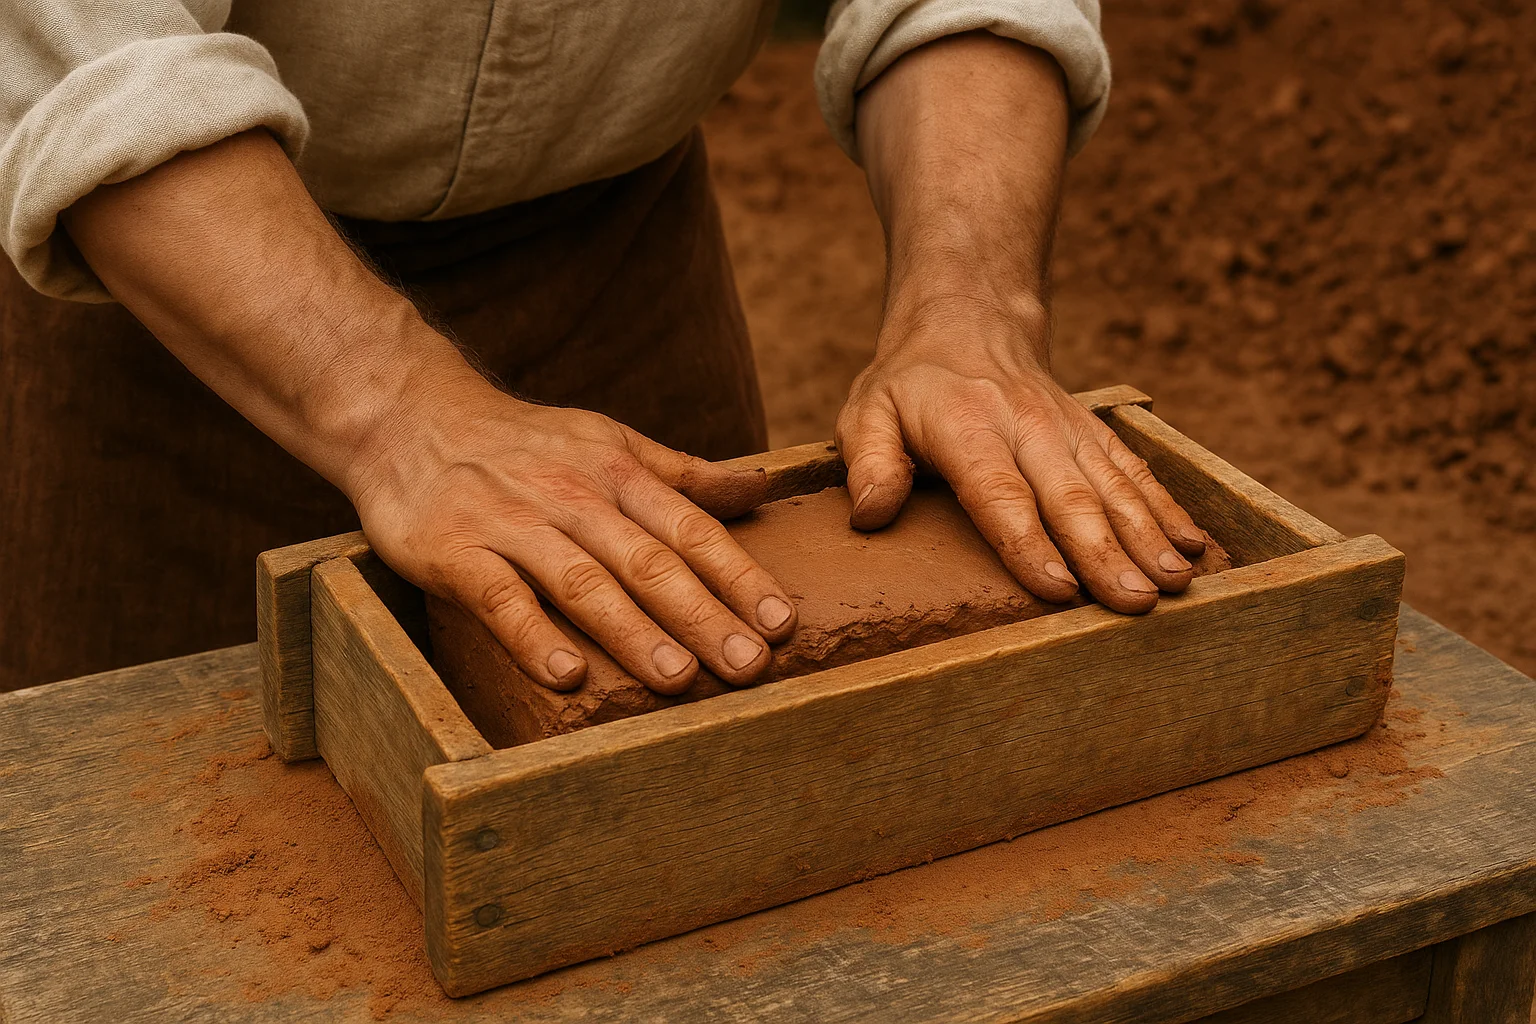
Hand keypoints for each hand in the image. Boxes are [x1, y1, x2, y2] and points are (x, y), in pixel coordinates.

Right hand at [347, 375, 797, 693]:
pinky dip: (532, 636)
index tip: (782, 623)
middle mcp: (572, 496)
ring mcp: (512, 523)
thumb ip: (684, 474)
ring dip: (633, 632)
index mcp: (617, 473)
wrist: (409, 415)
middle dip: (704, 616)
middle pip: (648, 562)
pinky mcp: (454, 550)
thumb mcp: (608, 442)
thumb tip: (762, 489)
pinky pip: (499, 597)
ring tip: (678, 680)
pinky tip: (566, 675)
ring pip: (583, 582)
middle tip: (750, 667)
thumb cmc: (525, 441)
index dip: (739, 576)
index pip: (691, 529)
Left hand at [836, 300, 1206, 612]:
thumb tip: (869, 514)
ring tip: (1175, 582)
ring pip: (1114, 485)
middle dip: (1106, 552)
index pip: (1000, 494)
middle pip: (1070, 497)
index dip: (1028, 543)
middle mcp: (1028, 427)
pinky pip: (1135, 470)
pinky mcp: (1095, 432)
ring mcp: (1069, 428)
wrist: (969, 320)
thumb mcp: (867, 411)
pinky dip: (1167, 506)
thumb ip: (867, 461)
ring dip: (1148, 534)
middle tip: (1135, 601)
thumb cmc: (911, 384)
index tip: (1057, 588)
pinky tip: (1193, 544)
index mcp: (969, 429)